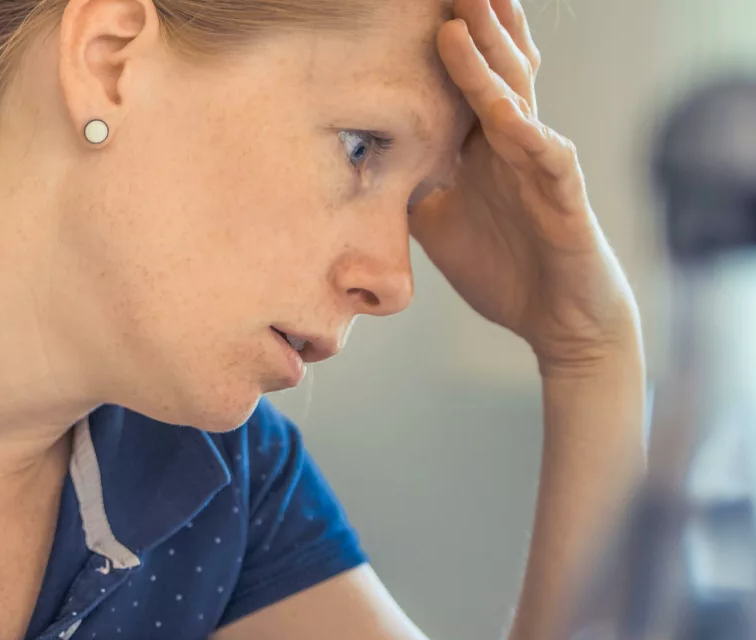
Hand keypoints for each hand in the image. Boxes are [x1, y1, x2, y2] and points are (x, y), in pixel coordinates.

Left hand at [411, 0, 639, 370]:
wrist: (557, 321)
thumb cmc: (503, 266)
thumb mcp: (437, 222)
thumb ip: (409, 186)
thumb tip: (360, 168)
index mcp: (484, 147)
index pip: (466, 81)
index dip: (448, 41)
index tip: (416, 8)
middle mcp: (514, 145)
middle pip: (494, 72)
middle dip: (471, 25)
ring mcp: (541, 168)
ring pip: (517, 102)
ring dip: (489, 64)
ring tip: (461, 21)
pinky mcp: (565, 201)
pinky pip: (548, 160)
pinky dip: (527, 136)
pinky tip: (504, 112)